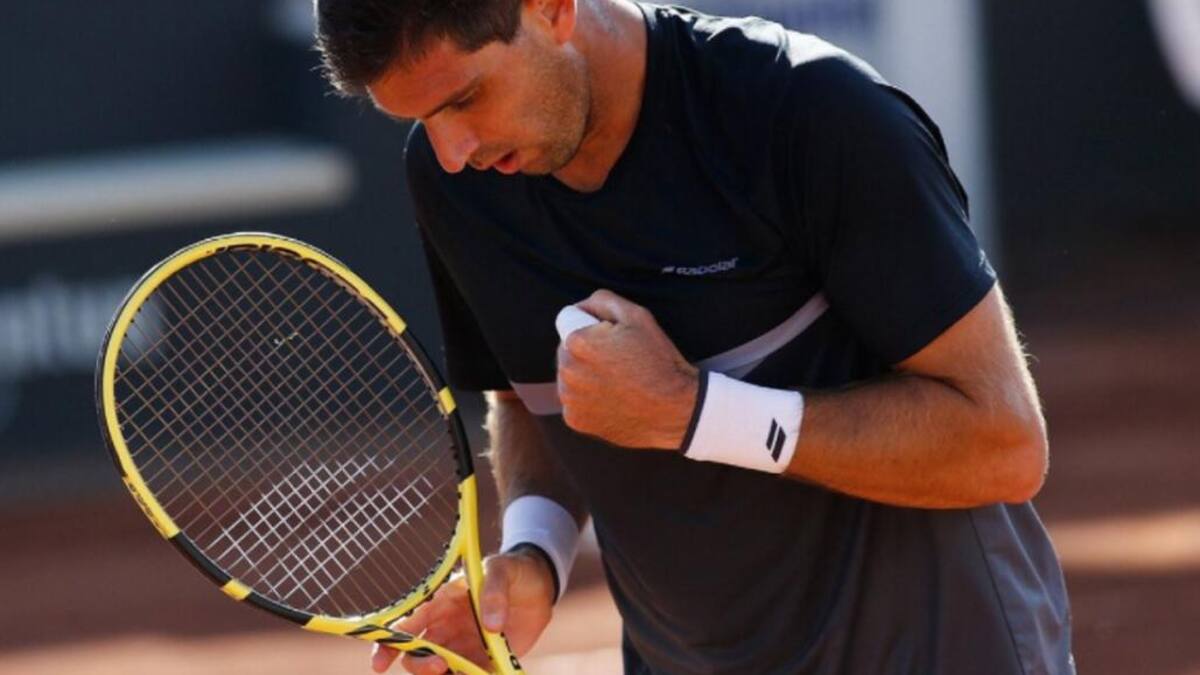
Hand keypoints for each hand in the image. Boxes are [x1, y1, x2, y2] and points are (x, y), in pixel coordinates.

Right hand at [371, 550, 554, 673]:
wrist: (539, 586)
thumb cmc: (511, 571)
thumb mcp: (501, 571)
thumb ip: (493, 593)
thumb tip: (490, 626)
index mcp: (440, 605)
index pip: (405, 626)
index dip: (388, 645)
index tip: (380, 664)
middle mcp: (446, 631)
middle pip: (418, 657)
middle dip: (421, 666)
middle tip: (441, 665)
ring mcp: (464, 648)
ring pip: (443, 673)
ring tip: (469, 672)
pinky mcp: (485, 662)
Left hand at [556, 289, 698, 448]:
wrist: (675, 409)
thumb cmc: (659, 360)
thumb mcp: (638, 316)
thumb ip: (602, 300)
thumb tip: (580, 307)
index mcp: (577, 343)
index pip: (567, 321)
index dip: (591, 326)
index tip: (611, 339)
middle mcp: (566, 372)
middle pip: (567, 350)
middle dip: (585, 351)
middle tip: (618, 362)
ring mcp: (569, 399)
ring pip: (569, 376)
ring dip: (584, 376)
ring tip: (617, 382)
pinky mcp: (575, 420)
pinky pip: (574, 402)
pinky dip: (588, 401)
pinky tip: (613, 400)